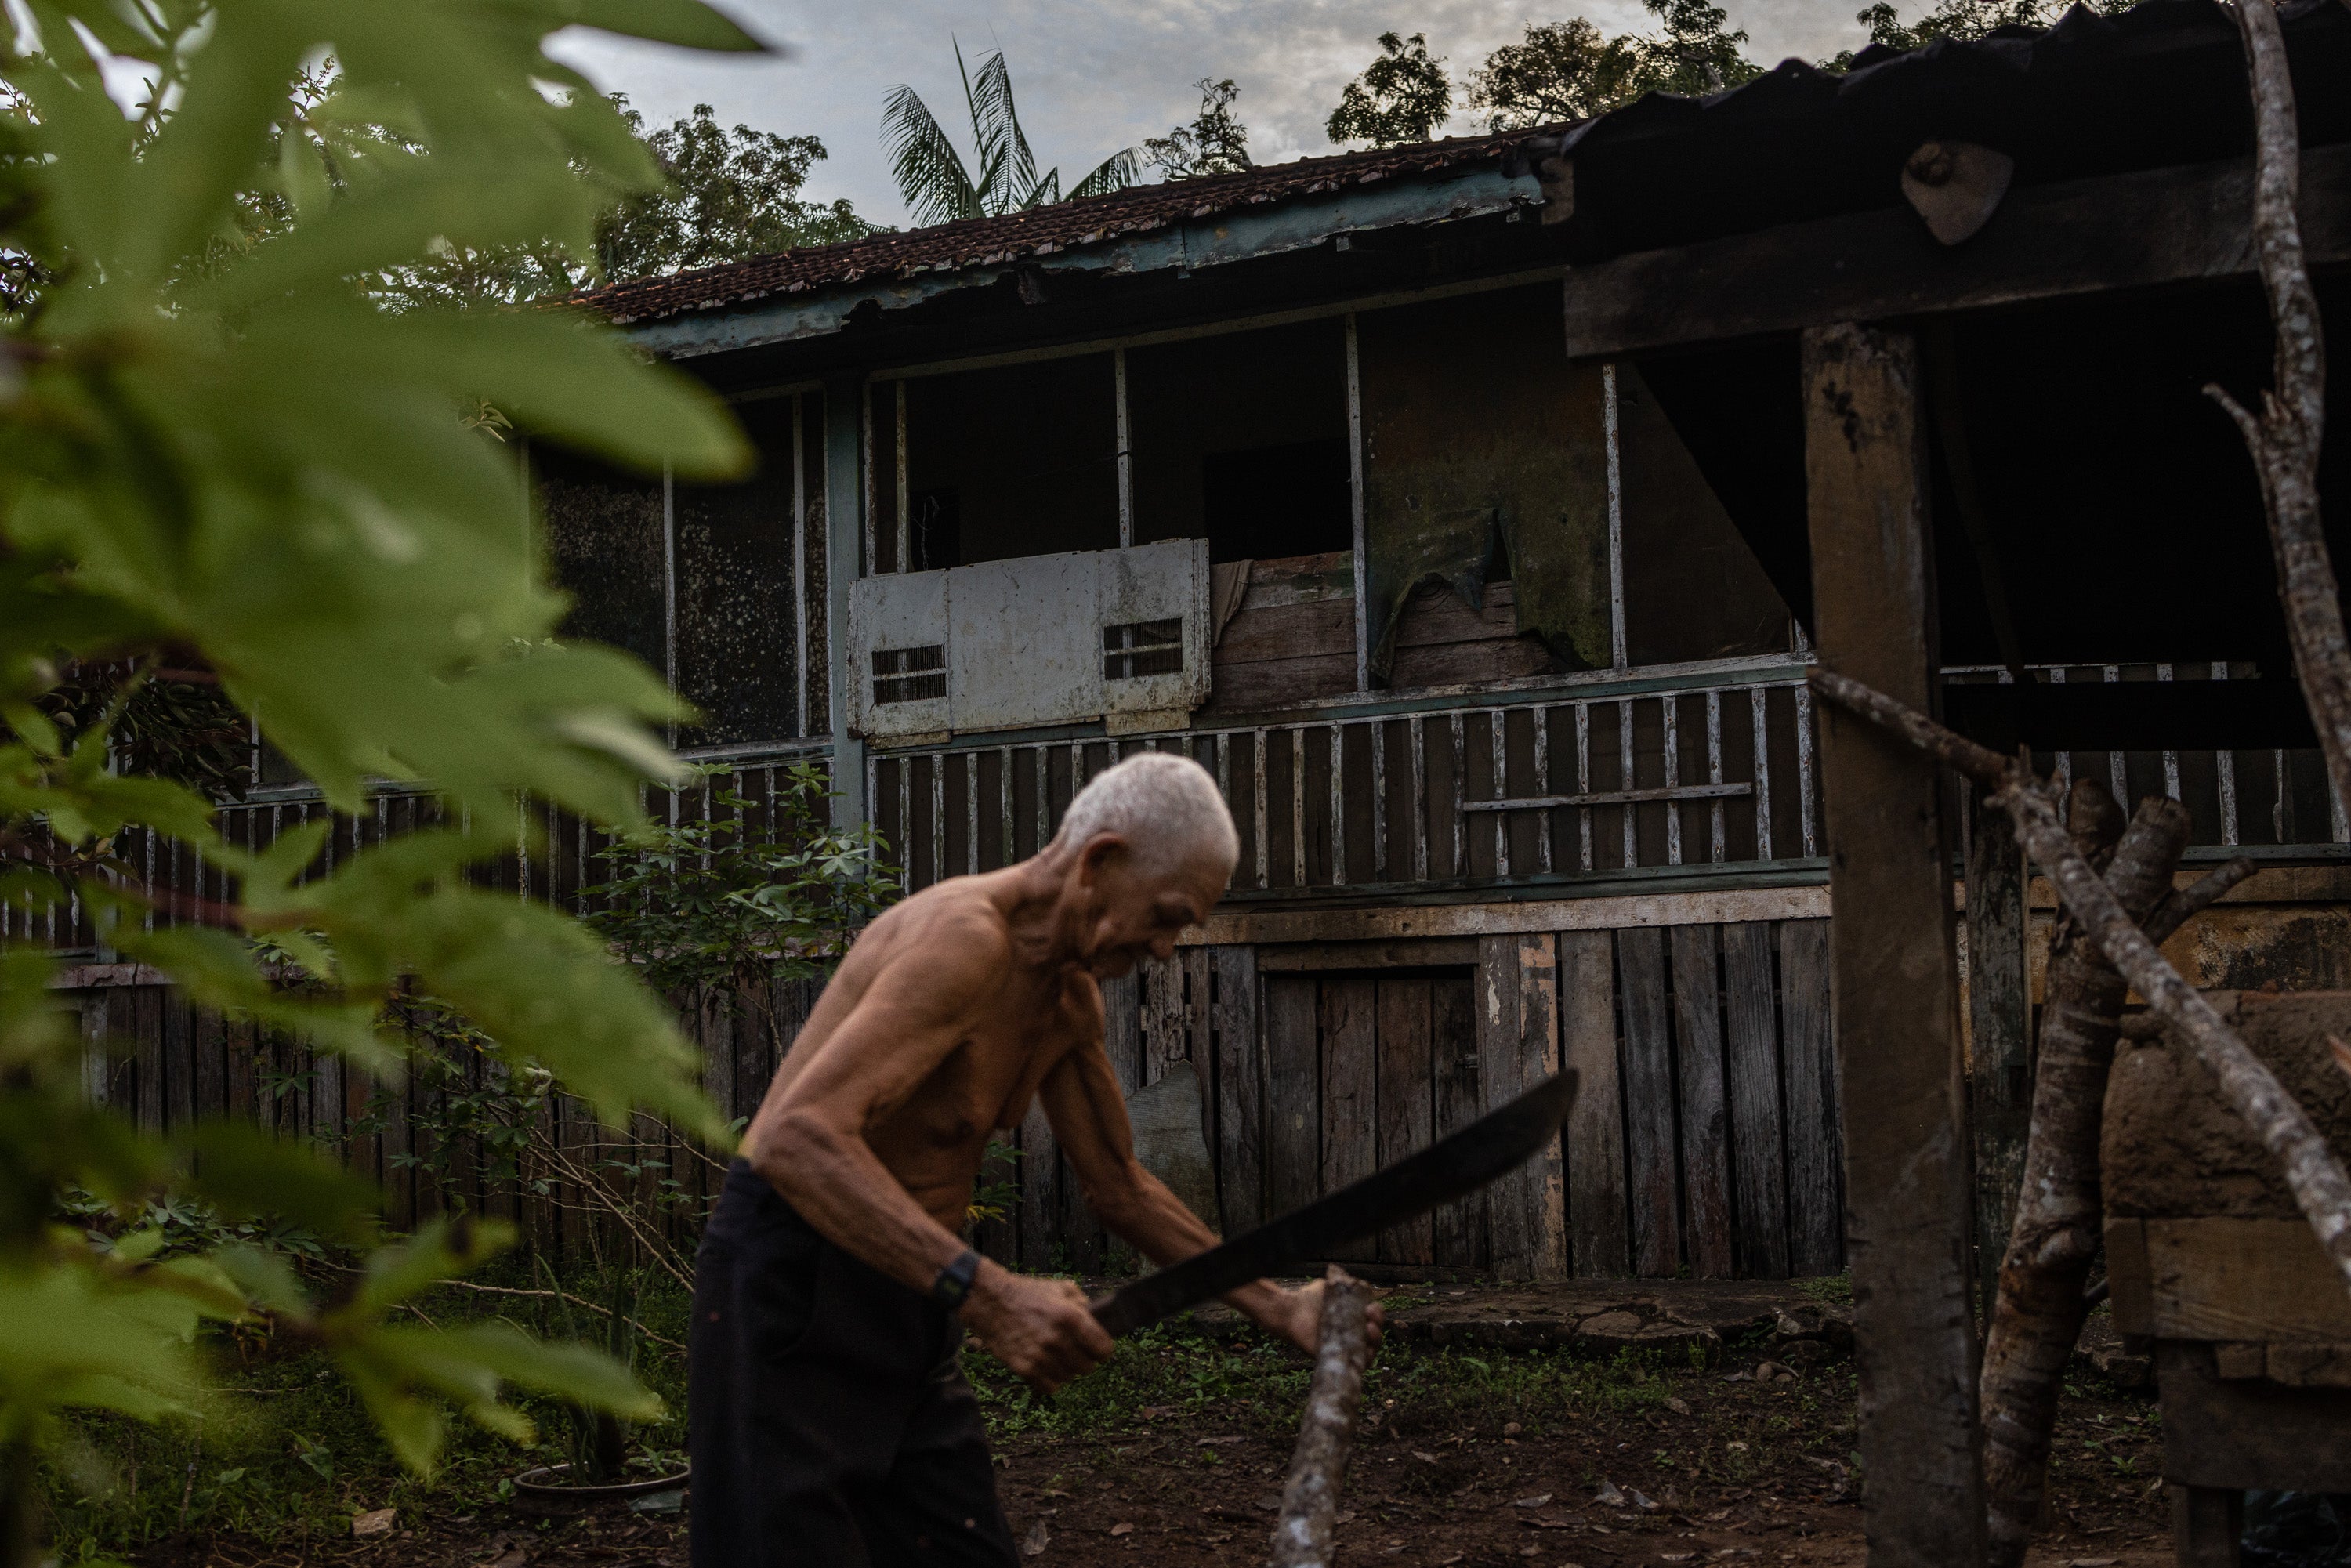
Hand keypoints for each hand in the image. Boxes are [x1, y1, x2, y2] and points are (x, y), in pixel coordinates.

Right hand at [959, 1263, 1115, 1395]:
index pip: (1104, 1349)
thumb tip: (1098, 1322)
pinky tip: (1047, 1366)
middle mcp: (1057, 1339)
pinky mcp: (1024, 1369)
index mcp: (1071, 1318)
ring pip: (1069, 1378)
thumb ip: (1084, 1304)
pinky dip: (1052, 1380)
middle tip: (1076, 1350)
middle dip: (1085, 1359)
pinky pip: (1050, 1387)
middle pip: (1088, 1367)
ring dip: (1067, 1369)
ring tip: (1058, 1355)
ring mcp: (1040, 1357)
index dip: (1103, 1349)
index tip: (1098, 1348)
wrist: (990, 1301)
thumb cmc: (1028, 1293)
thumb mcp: (1061, 1288)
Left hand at [1258, 1279, 1385, 1359]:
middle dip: (1378, 1325)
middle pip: (1375, 1335)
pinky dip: (1367, 1360)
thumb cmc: (1307, 1300)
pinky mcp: (1337, 1358)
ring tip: (1369, 1328)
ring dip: (1375, 1341)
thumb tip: (1356, 1282)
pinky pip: (1357, 1365)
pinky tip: (1367, 1350)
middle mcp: (1352, 1334)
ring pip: (1370, 1350)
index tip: (1371, 1307)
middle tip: (1370, 1316)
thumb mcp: (1327, 1287)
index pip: (1373, 1319)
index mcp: (1353, 1318)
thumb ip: (1342, 1285)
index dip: (1377, 1314)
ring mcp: (1346, 1347)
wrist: (1290, 1312)